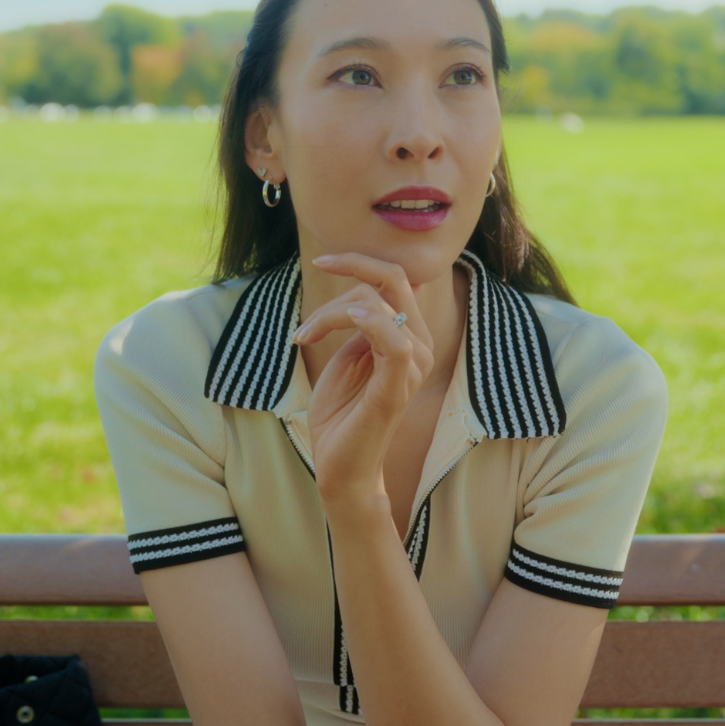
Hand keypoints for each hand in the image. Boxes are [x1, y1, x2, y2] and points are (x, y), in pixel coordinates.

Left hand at [292, 254, 434, 516]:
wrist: (338, 465)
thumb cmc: (341, 412)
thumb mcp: (348, 355)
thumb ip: (360, 322)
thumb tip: (365, 291)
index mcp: (409, 335)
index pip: (396, 278)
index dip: (361, 261)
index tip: (322, 260)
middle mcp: (419, 345)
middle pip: (391, 281)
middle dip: (348, 273)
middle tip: (310, 296)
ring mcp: (412, 366)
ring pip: (376, 306)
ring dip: (330, 314)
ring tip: (305, 337)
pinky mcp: (397, 388)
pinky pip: (394, 342)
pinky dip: (369, 322)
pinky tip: (347, 320)